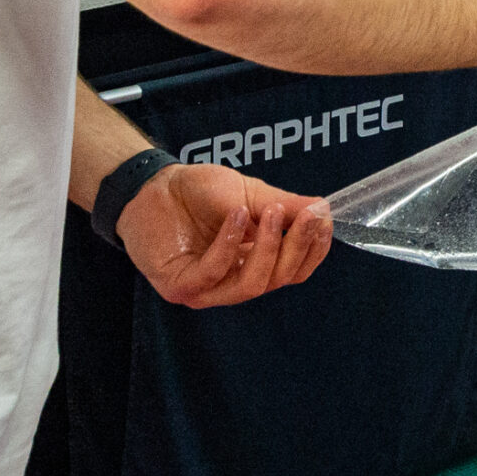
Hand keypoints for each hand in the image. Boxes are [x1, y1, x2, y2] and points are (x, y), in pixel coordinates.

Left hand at [117, 163, 332, 306]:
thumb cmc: (199, 192)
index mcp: (255, 264)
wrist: (152, 185)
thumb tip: (323, 210)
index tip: (324, 221)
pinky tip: (238, 215)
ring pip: (252, 285)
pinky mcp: (181, 287)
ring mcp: (208, 289)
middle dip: (297, 248)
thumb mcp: (251, 194)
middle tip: (306, 216)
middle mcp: (234, 282)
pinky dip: (231, 244)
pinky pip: (215, 272)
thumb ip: (285, 206)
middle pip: (279, 280)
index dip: (314, 250)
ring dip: (269, 249)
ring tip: (273, 213)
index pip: (295, 270)